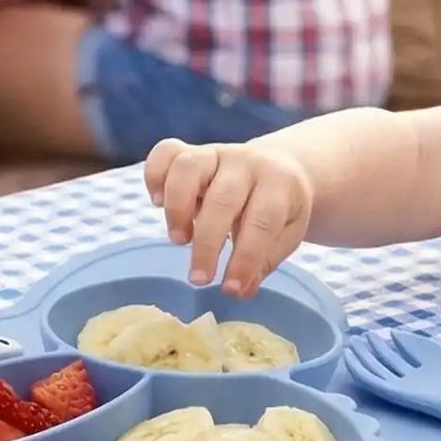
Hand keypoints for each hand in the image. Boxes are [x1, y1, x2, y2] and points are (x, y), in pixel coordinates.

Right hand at [143, 137, 315, 292]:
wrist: (279, 165)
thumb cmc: (280, 208)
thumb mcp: (286, 234)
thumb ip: (264, 261)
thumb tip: (239, 290)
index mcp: (279, 184)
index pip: (262, 220)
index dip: (245, 257)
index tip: (230, 289)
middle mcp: (246, 163)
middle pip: (222, 198)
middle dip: (207, 243)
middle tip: (199, 279)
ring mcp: (216, 153)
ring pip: (188, 167)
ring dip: (177, 208)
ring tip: (179, 239)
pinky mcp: (191, 150)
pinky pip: (166, 152)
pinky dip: (154, 175)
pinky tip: (157, 203)